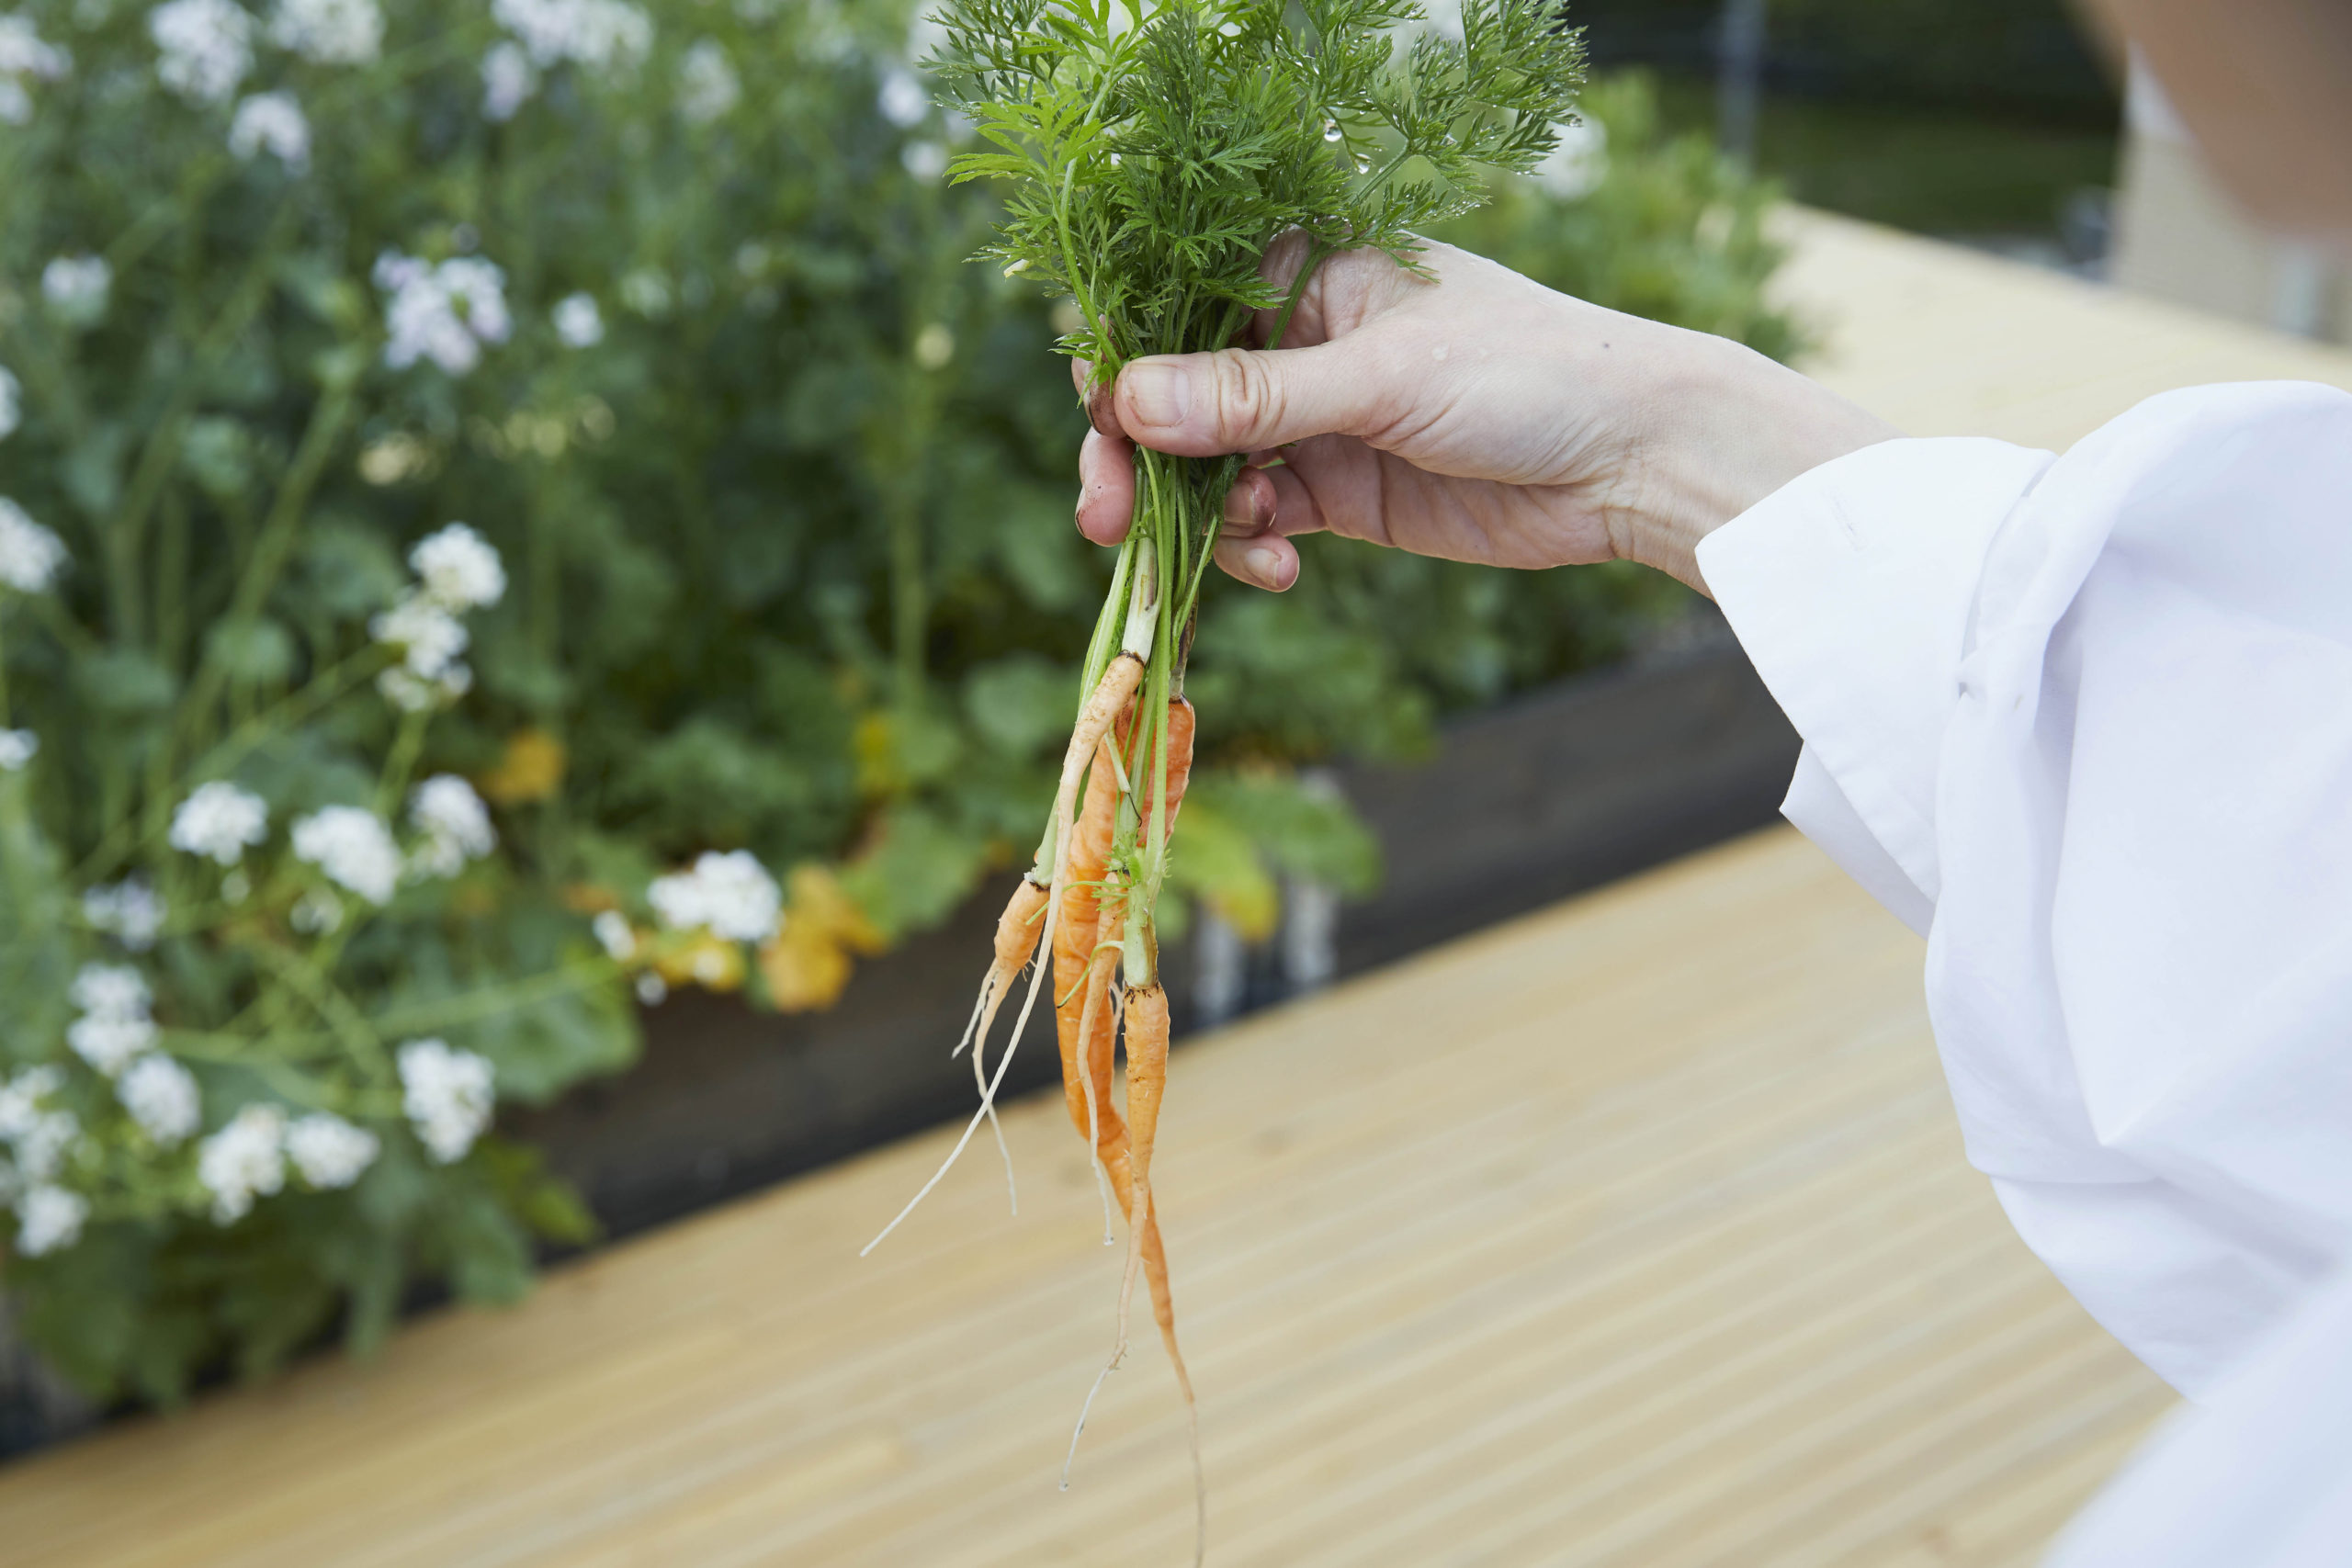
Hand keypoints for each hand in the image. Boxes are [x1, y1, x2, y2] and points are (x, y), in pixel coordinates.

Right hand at [1074, 232, 1897, 594]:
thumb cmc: (1526, 370)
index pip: (1172, 307)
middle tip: (1108, 523)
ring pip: (1204, 470)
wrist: (1631, 458)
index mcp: (1300, 270)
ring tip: (1243, 542)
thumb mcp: (1382, 377)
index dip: (1120, 365)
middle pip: (1170, 400)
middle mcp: (1292, 341)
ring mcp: (1312, 419)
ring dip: (1195, 515)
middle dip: (1135, 462)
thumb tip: (1126, 403)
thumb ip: (1253, 397)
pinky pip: (1254, 520)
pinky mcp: (1336, 491)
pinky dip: (1248, 549)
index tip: (1100, 427)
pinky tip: (1281, 567)